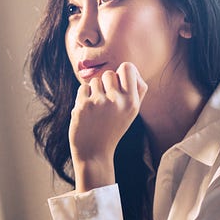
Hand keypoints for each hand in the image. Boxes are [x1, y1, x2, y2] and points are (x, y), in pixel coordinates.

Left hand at [69, 62, 147, 190]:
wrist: (94, 153)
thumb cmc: (113, 129)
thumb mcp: (131, 113)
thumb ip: (136, 91)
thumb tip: (130, 69)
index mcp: (132, 102)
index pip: (128, 67)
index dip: (122, 72)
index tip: (118, 83)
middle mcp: (118, 101)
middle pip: (110, 73)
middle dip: (106, 85)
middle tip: (106, 102)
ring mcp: (99, 103)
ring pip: (95, 81)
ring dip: (94, 92)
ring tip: (97, 110)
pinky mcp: (83, 105)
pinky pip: (83, 88)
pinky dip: (83, 98)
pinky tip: (87, 112)